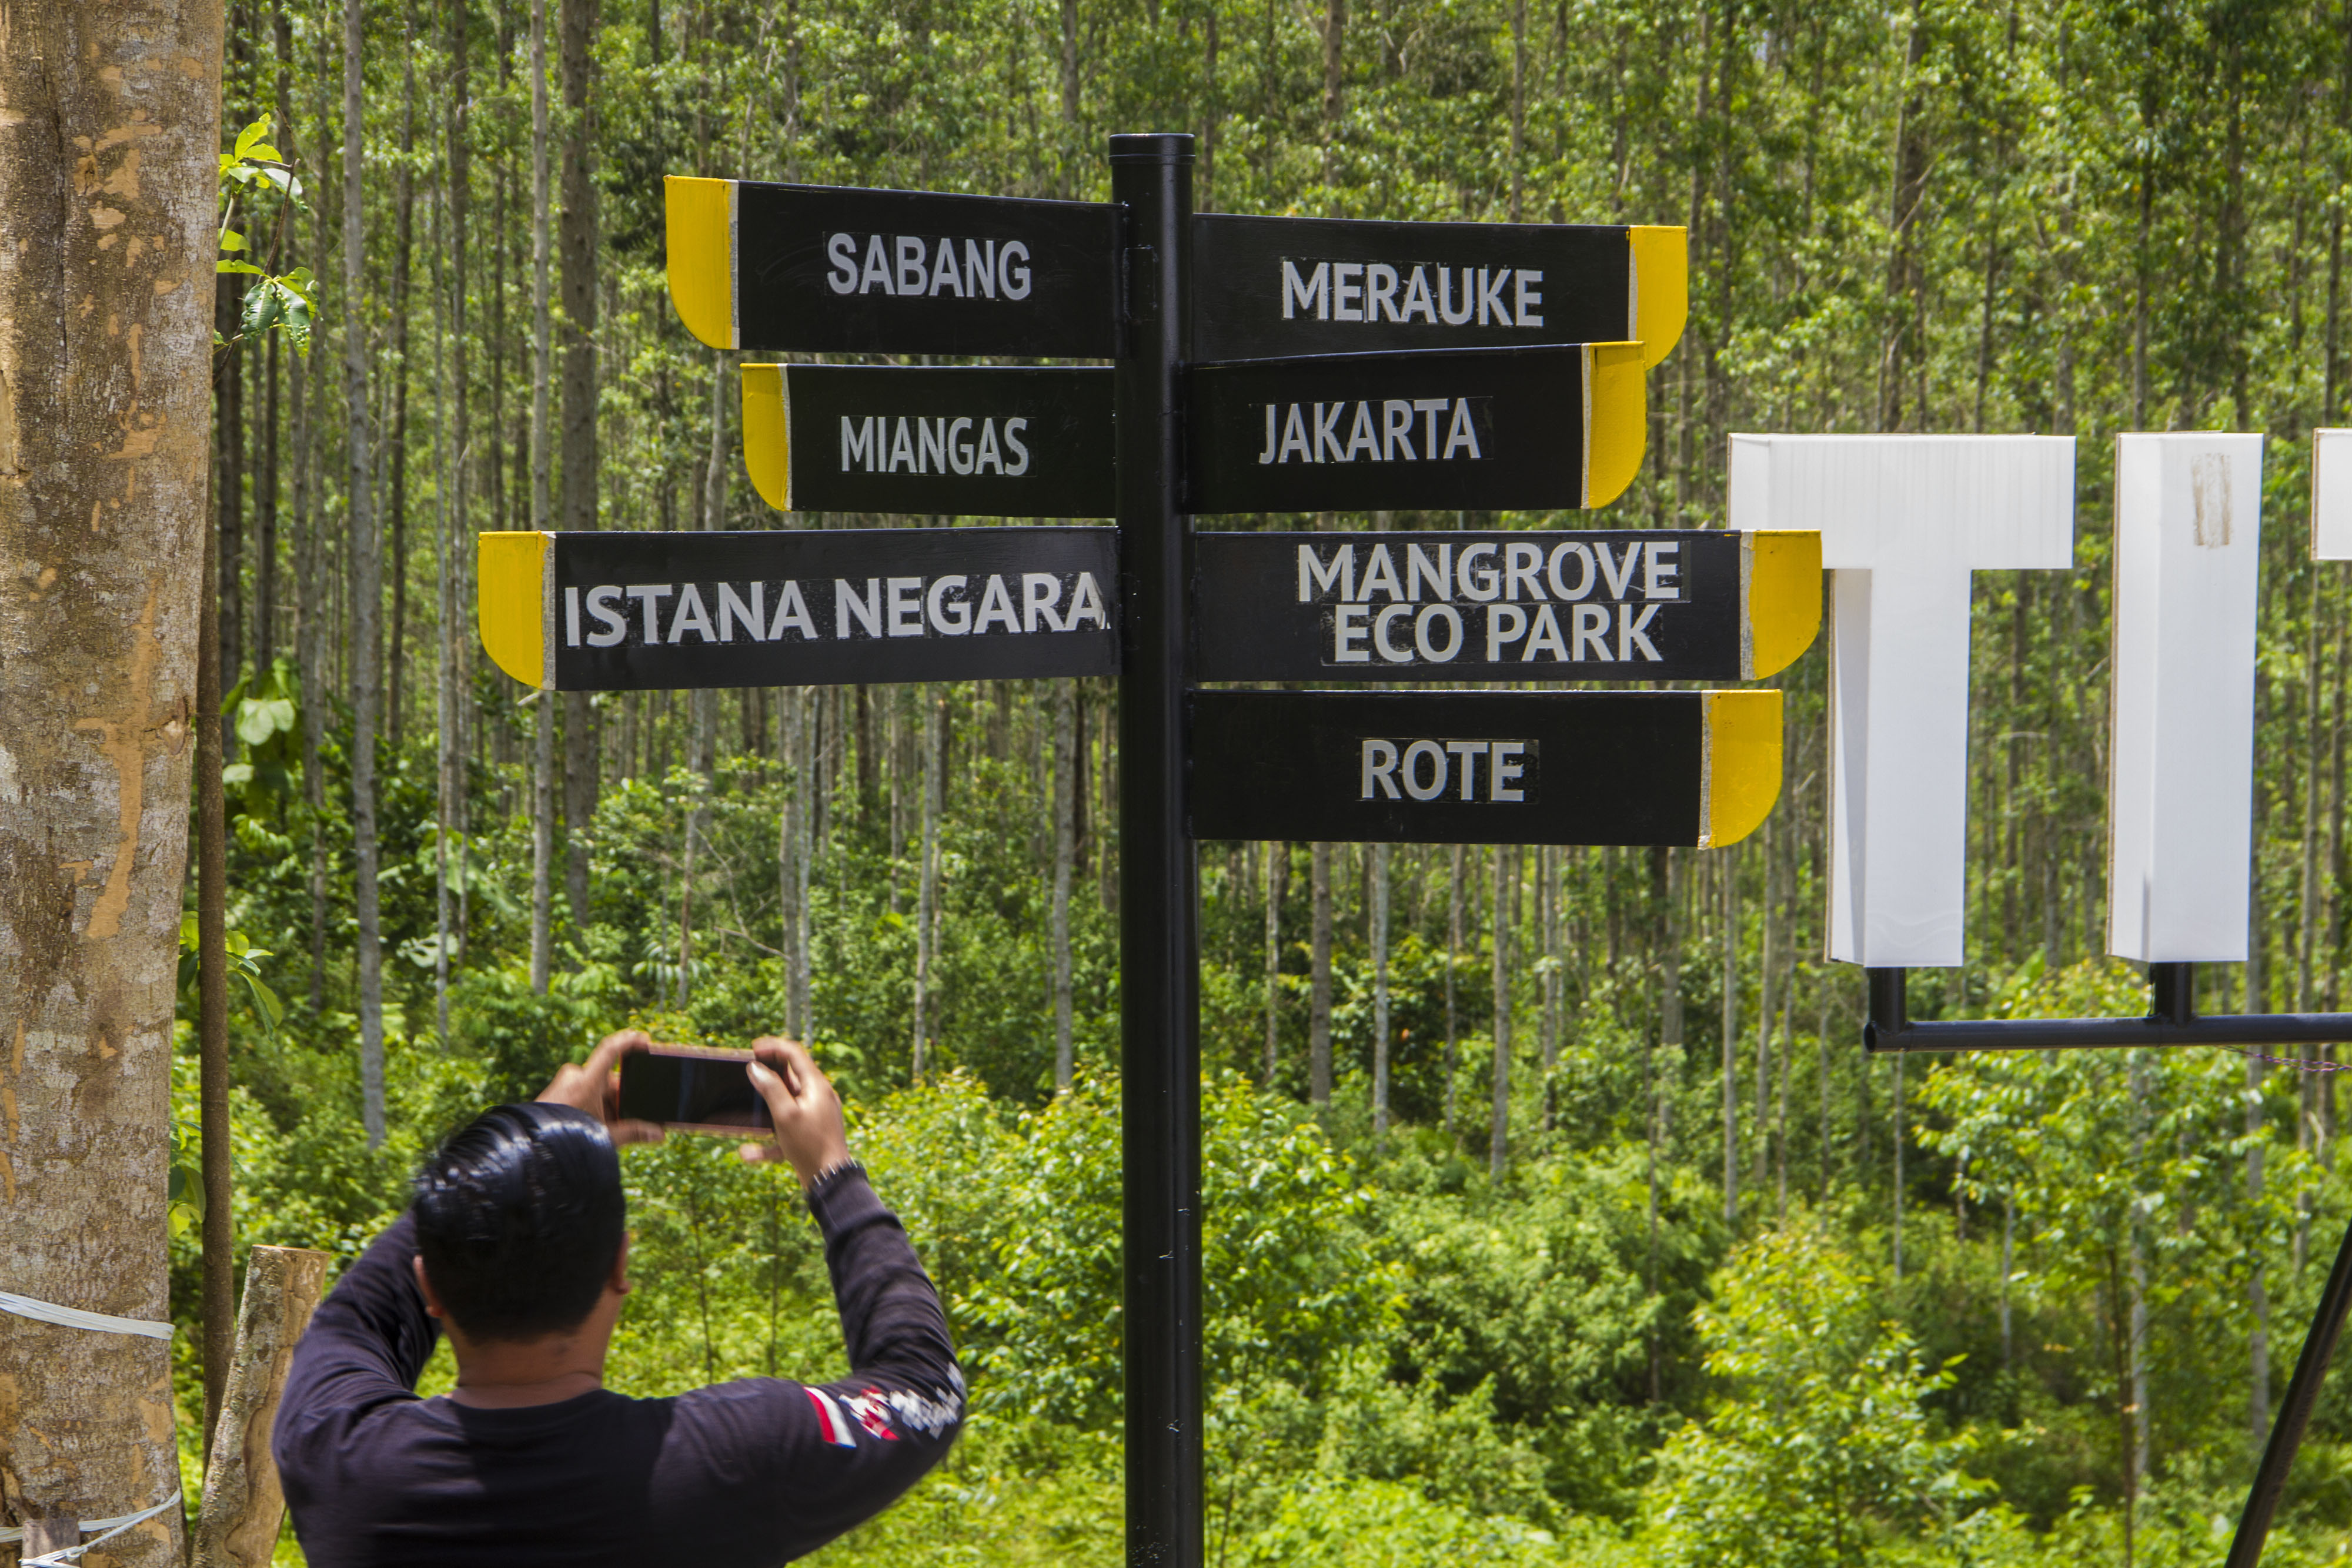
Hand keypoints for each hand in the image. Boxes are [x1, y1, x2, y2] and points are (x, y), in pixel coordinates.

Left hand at [536, 1029, 667, 1146]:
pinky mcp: (557, 1092)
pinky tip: (596, 1125)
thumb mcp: (604, 1135)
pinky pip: (582, 1092)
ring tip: (610, 1127)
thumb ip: (633, 1133)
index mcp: (586, 1082)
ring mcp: (564, 1084)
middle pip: (607, 1078)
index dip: (629, 1041)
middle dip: (621, 1096)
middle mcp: (574, 1078)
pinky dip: (594, 1105)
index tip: (644, 1040)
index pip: (610, 1050)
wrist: (532, 1149)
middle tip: (630, 1114)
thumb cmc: (566, 1139)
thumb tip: (658, 1134)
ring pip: (595, 1087)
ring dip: (607, 1104)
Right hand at [739, 1036, 849, 1185]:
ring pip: (786, 1103)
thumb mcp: (785, 1114)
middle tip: (747, 1074)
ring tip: (746, 1111)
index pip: (795, 1054)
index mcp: (816, 1086)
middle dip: (768, 1074)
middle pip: (791, 1075)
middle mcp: (819, 1096)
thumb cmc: (810, 1146)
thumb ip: (771, 1088)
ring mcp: (817, 1114)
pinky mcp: (812, 1131)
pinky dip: (769, 1137)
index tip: (752, 1048)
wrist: (831, 1180)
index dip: (773, 1046)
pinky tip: (750, 1152)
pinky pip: (787, 1127)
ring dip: (765, 1107)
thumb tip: (755, 1068)